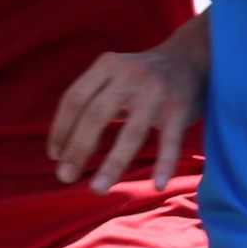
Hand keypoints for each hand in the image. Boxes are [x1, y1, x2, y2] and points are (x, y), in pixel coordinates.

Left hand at [48, 31, 207, 191]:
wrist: (191, 58)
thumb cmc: (141, 77)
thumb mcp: (114, 74)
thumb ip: (91, 101)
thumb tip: (61, 151)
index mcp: (107, 65)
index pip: (75, 99)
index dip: (60, 130)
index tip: (55, 156)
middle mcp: (130, 75)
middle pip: (96, 115)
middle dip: (78, 149)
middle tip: (64, 177)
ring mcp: (156, 92)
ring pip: (131, 133)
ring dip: (112, 165)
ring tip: (97, 189)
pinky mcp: (179, 109)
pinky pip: (170, 142)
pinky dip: (164, 164)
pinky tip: (157, 185)